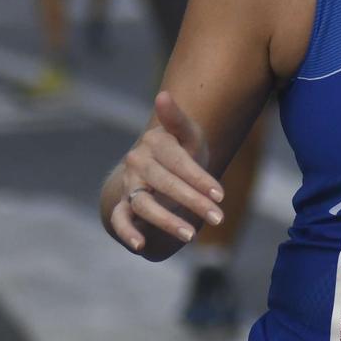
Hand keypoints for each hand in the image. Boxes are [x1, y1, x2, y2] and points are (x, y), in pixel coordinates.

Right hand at [107, 91, 227, 255]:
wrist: (156, 167)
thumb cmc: (181, 151)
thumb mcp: (187, 135)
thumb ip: (177, 120)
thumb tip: (162, 94)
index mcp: (155, 141)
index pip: (179, 161)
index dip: (199, 178)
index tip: (220, 195)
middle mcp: (137, 162)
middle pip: (166, 183)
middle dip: (193, 202)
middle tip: (217, 217)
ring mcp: (128, 184)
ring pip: (145, 204)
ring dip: (167, 221)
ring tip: (190, 235)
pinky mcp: (121, 205)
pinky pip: (120, 219)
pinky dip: (127, 232)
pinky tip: (140, 246)